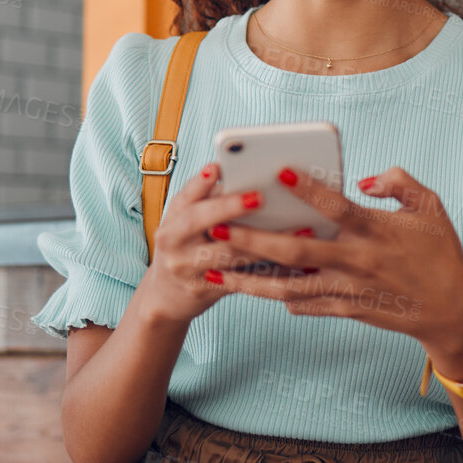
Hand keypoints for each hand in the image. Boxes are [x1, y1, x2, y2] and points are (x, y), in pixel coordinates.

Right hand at [138, 162, 309, 326]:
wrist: (166, 294)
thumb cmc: (187, 244)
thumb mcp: (186, 220)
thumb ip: (210, 200)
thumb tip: (246, 174)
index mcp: (173, 216)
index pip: (186, 194)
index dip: (201, 182)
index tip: (219, 168)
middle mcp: (173, 241)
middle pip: (200, 220)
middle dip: (230, 207)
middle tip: (260, 197)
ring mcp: (186, 268)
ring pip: (228, 253)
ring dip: (263, 242)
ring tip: (297, 230)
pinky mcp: (204, 290)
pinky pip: (241, 280)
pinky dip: (268, 270)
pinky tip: (294, 262)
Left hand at [213, 165, 462, 356]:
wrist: (451, 312)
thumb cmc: (441, 254)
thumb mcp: (430, 208)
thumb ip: (399, 182)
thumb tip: (364, 179)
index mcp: (376, 232)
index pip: (337, 207)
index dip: (309, 189)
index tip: (279, 171)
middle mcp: (356, 262)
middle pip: (295, 251)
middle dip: (252, 239)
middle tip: (217, 225)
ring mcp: (348, 290)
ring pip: (288, 287)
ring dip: (248, 278)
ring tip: (214, 267)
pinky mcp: (346, 310)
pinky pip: (304, 305)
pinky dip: (277, 297)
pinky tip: (249, 287)